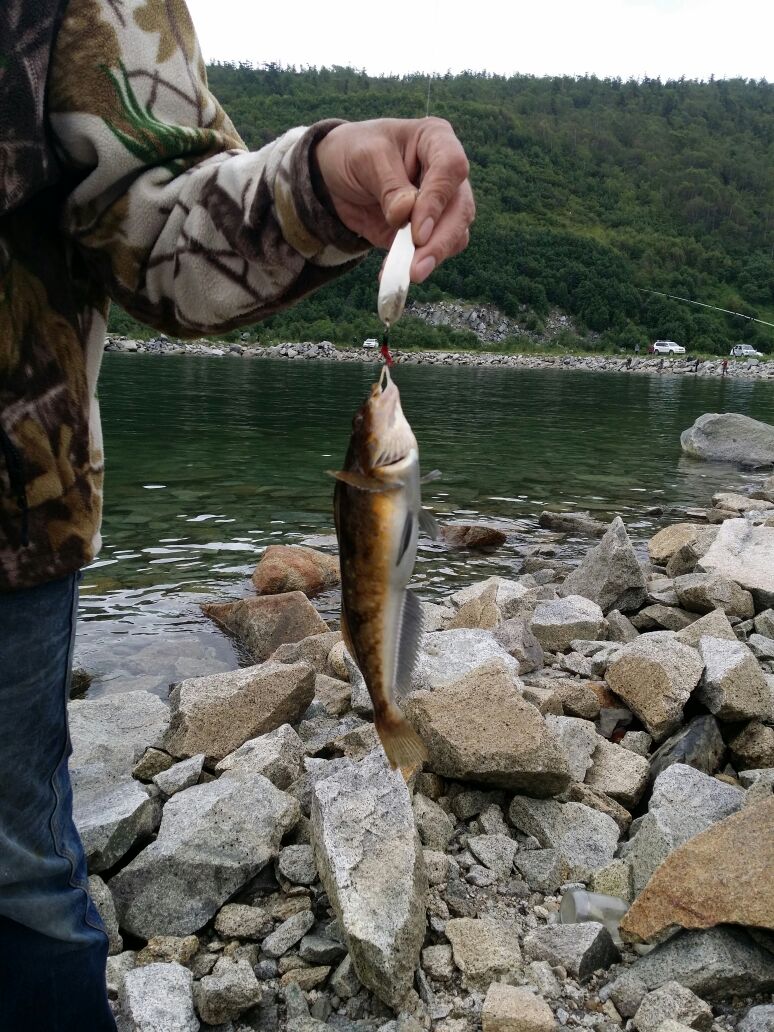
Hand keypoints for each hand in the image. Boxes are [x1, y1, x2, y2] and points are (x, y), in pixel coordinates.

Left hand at [314, 117, 474, 282]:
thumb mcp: (365, 157)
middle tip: (417, 268)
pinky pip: (433, 252)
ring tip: (407, 274)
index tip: (417, 231)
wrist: (335, 177)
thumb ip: (389, 185)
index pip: (451, 167)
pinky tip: (394, 273)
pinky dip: (416, 265)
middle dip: (440, 241)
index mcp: (436, 140)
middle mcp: (447, 174)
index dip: (437, 200)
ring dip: (433, 257)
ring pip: (456, 234)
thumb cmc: (354, 152)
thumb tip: (405, 216)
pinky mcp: (429, 232)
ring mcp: (441, 206)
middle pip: (461, 209)